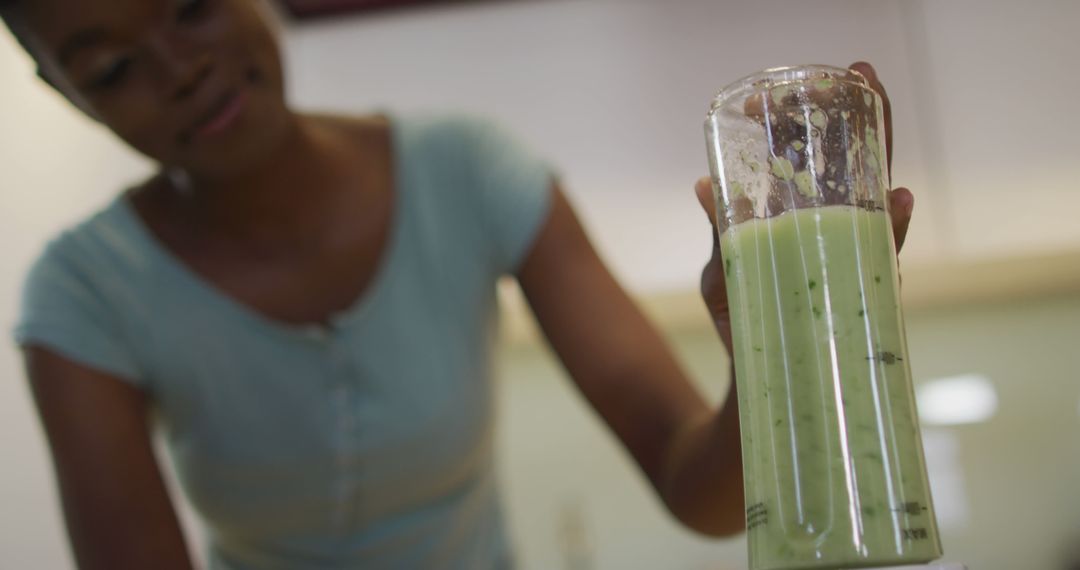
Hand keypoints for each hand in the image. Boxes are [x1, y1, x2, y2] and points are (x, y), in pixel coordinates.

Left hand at [695, 61, 913, 353]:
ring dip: (882, 160)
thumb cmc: (742, 325)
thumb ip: (721, 231)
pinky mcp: (862, 302)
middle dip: (863, 121)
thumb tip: (703, 184)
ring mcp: (852, 267)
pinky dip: (893, 231)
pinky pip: (882, 261)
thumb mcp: (722, 271)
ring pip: (877, 207)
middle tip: (861, 74)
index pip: (817, 166)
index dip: (811, 125)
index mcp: (804, 227)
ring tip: (880, 119)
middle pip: (858, 172)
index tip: (792, 91)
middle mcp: (837, 240)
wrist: (753, 389)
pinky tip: (898, 201)